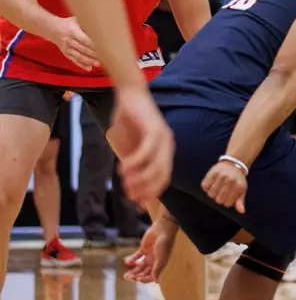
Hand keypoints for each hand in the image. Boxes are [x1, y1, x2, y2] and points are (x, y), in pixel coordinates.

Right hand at [49, 15, 100, 71]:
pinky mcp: (65, 53)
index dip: (94, 44)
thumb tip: (102, 27)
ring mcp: (66, 48)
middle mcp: (69, 40)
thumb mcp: (77, 19)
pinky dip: (81, 65)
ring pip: (78, 56)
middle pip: (82, 49)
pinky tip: (89, 68)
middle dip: (93, 54)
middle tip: (104, 58)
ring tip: (98, 64)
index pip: (85, 39)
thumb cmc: (69, 23)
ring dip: (88, 61)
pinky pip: (73, 60)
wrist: (52, 29)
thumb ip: (87, 23)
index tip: (104, 47)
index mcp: (73, 31)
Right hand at [105, 89, 172, 206]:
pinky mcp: (155, 129)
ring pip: (156, 165)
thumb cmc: (128, 123)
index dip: (150, 193)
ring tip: (125, 182)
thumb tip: (131, 189)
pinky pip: (148, 150)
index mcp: (164, 152)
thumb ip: (132, 166)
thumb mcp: (129, 149)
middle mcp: (167, 146)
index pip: (162, 179)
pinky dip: (136, 162)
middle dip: (145, 189)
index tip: (136, 203)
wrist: (129, 96)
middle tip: (129, 195)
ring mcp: (163, 138)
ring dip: (140, 177)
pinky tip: (123, 167)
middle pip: (161, 175)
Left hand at [123, 221, 176, 283]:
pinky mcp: (144, 249)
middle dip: (137, 276)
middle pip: (144, 272)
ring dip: (133, 271)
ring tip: (126, 275)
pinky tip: (127, 261)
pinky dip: (132, 259)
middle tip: (128, 278)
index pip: (152, 276)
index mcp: (160, 265)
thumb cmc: (164, 243)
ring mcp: (149, 255)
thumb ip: (157, 269)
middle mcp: (154, 261)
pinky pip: (137, 256)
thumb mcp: (161, 258)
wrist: (162, 229)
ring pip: (140, 266)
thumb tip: (155, 281)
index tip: (137, 279)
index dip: (145, 279)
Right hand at [202, 158, 248, 212]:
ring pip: (211, 194)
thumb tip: (241, 211)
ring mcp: (221, 176)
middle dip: (219, 198)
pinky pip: (204, 186)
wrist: (233, 163)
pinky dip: (206, 187)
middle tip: (222, 191)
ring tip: (217, 187)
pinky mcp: (212, 172)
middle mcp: (230, 180)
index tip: (228, 196)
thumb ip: (240, 201)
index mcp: (239, 186)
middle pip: (218, 200)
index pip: (227, 204)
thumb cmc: (238, 179)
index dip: (226, 202)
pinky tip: (212, 183)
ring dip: (213, 193)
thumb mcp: (242, 189)